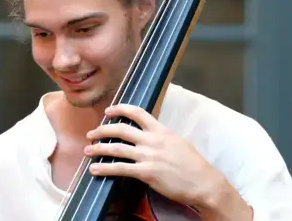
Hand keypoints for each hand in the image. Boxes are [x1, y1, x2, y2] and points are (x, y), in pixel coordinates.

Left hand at [84, 104, 252, 219]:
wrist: (203, 182)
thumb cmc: (193, 164)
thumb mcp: (179, 141)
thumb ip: (162, 136)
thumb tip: (150, 133)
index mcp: (161, 130)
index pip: (138, 112)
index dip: (120, 109)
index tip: (108, 111)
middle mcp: (153, 140)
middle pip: (121, 129)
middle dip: (103, 130)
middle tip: (91, 133)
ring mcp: (149, 156)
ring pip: (117, 148)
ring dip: (99, 149)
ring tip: (87, 150)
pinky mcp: (146, 172)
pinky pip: (120, 168)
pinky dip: (104, 168)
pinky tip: (95, 169)